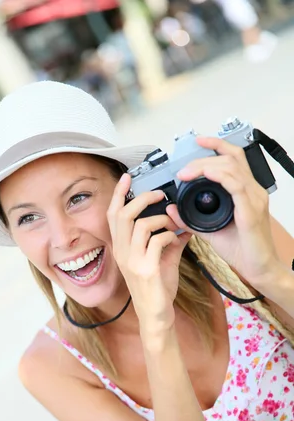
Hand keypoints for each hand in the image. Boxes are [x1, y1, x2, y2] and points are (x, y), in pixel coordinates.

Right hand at [107, 173, 191, 334]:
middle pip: (123, 214)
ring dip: (161, 219)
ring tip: (173, 223)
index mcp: (122, 248)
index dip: (118, 194)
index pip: (113, 216)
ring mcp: (132, 261)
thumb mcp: (162, 259)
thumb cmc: (157, 289)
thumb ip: (170, 240)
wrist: (156, 315)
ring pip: (141, 225)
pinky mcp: (146, 269)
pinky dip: (170, 235)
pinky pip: (157, 241)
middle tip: (159, 195)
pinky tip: (177, 240)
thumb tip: (183, 222)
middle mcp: (122, 253)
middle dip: (143, 198)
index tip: (127, 178)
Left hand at [166, 136, 279, 288]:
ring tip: (187, 172)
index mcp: (245, 192)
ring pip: (232, 167)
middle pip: (230, 158)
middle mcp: (252, 191)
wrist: (259, 269)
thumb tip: (171, 208)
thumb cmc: (241, 250)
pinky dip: (221, 176)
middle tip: (183, 168)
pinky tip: (207, 174)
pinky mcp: (252, 210)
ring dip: (207, 165)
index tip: (198, 141)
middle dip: (204, 158)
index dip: (217, 145)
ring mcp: (254, 199)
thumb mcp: (209, 231)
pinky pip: (237, 185)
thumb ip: (190, 219)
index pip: (234, 159)